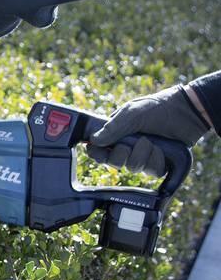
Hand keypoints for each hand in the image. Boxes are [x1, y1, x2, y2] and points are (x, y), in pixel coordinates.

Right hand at [85, 85, 209, 177]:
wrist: (185, 111)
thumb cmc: (156, 107)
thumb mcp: (132, 113)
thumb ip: (112, 127)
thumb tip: (94, 140)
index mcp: (116, 135)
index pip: (98, 150)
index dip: (97, 153)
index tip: (99, 151)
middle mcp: (127, 147)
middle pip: (114, 163)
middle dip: (121, 154)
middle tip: (130, 143)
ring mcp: (142, 156)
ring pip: (132, 167)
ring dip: (142, 154)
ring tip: (151, 141)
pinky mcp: (158, 163)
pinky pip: (152, 171)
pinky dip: (156, 160)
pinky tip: (161, 149)